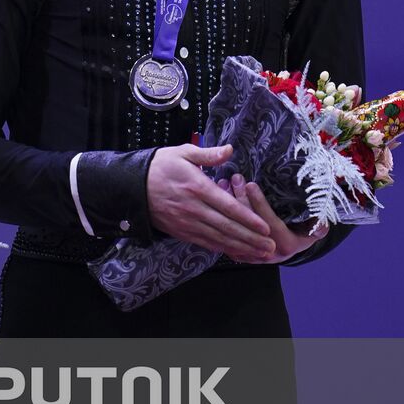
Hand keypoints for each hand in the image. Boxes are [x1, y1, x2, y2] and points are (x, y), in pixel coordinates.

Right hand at [146, 144, 275, 259]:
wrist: (132, 185)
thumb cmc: (160, 166)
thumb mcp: (182, 152)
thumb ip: (208, 154)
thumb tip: (230, 150)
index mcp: (197, 187)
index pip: (228, 206)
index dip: (248, 219)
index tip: (265, 227)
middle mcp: (194, 208)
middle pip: (227, 227)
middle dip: (251, 238)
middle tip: (271, 247)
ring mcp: (187, 222)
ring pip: (218, 238)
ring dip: (241, 247)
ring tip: (260, 253)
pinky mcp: (181, 231)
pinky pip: (205, 242)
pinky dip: (222, 249)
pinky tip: (236, 253)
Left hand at [218, 175, 328, 263]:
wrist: (288, 249)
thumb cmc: (301, 233)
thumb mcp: (313, 230)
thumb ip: (318, 226)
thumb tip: (323, 222)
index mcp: (286, 245)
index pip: (269, 223)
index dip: (259, 204)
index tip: (251, 184)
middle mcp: (268, 252)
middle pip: (249, 224)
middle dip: (240, 199)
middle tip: (235, 178)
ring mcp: (252, 253)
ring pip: (235, 228)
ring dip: (228, 204)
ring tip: (223, 182)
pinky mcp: (239, 252)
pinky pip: (226, 232)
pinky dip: (221, 215)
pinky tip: (217, 196)